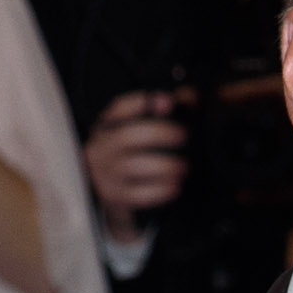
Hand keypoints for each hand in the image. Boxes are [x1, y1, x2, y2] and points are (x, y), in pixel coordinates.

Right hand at [84, 88, 187, 237]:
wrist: (103, 193)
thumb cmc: (126, 156)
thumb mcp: (134, 131)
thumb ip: (161, 111)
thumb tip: (190, 96)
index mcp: (106, 126)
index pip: (119, 109)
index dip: (141, 103)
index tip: (168, 101)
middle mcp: (101, 147)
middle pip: (127, 135)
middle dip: (159, 133)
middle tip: (184, 135)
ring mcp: (105, 173)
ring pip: (133, 166)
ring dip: (164, 165)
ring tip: (184, 167)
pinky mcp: (114, 196)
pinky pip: (137, 194)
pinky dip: (159, 190)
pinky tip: (175, 186)